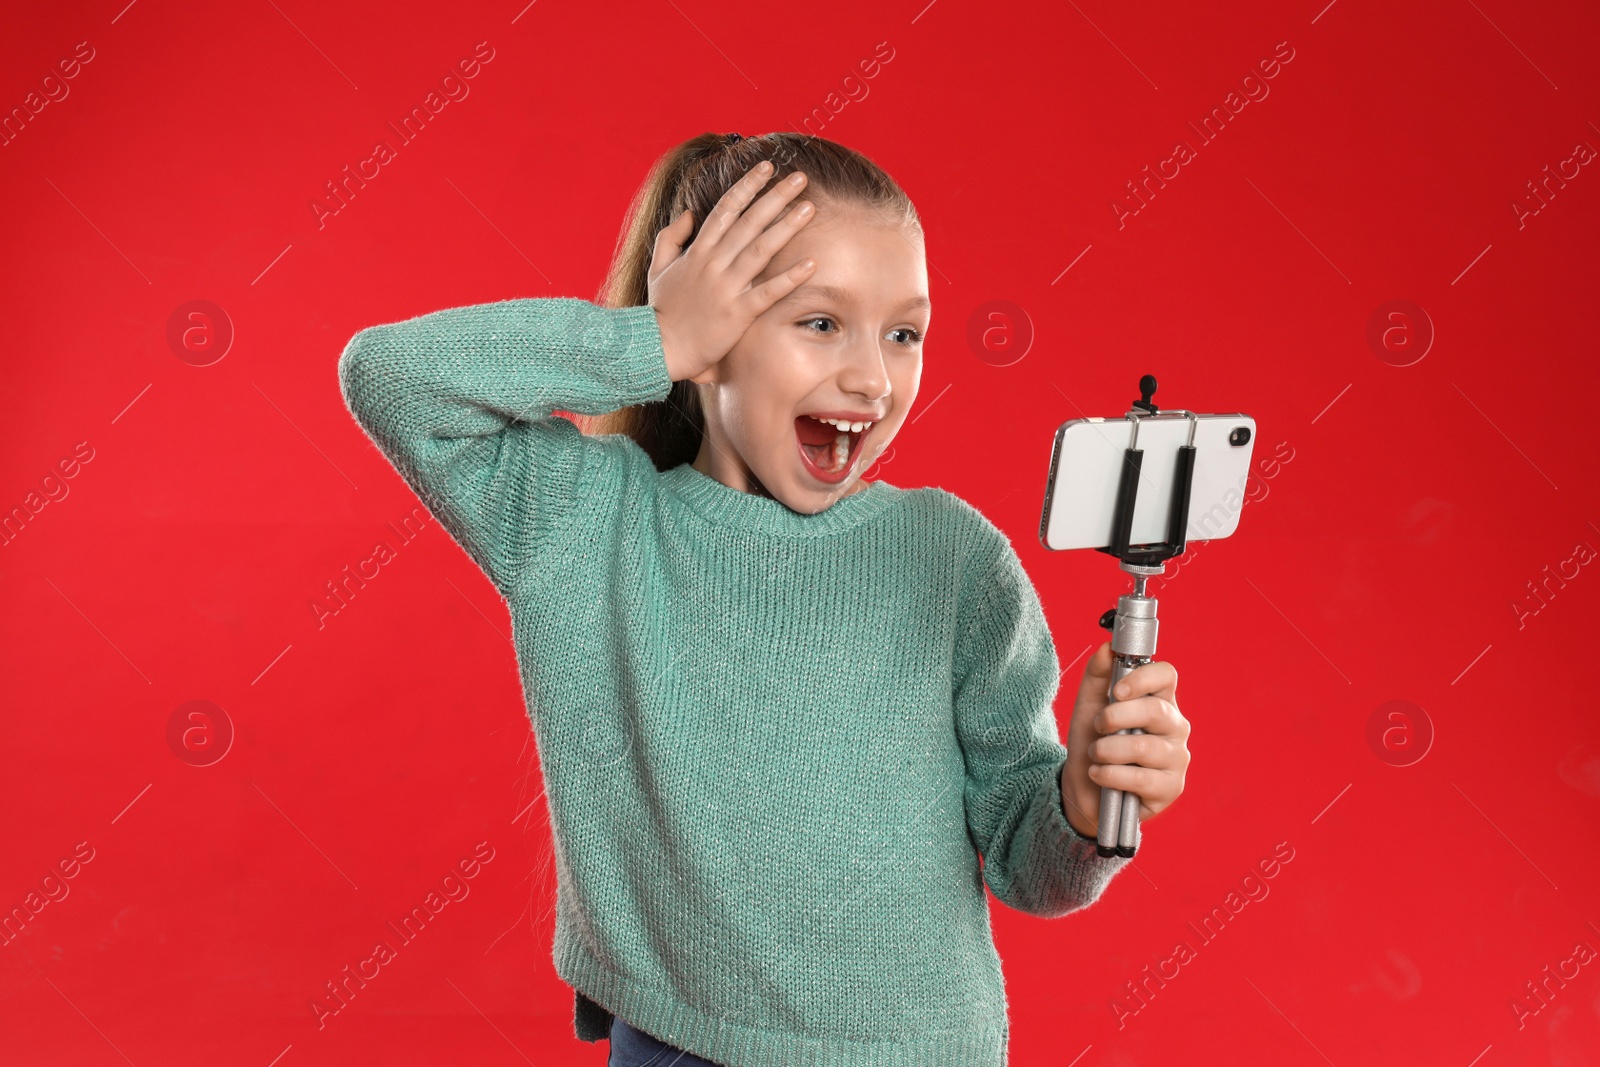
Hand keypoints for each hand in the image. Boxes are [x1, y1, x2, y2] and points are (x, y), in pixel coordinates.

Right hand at [647, 160, 818, 382]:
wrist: (658, 347)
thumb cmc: (661, 310)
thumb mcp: (658, 268)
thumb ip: (670, 237)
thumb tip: (689, 213)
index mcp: (698, 250)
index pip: (727, 208)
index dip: (748, 185)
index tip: (767, 167)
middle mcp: (714, 263)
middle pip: (750, 221)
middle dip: (776, 196)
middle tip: (800, 178)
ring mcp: (726, 287)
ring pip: (761, 249)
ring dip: (786, 227)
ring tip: (809, 208)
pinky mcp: (737, 312)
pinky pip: (768, 292)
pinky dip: (789, 278)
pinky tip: (811, 264)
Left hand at [1060, 641, 1190, 839]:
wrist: (1084, 790)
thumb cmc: (1093, 743)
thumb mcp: (1088, 707)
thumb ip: (1097, 675)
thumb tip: (1107, 648)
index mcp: (1159, 700)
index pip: (1166, 675)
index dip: (1142, 678)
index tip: (1116, 690)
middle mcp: (1175, 727)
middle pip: (1155, 710)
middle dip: (1114, 717)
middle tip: (1097, 727)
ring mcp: (1177, 758)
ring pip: (1143, 747)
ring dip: (1106, 750)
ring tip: (1095, 756)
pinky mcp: (1171, 789)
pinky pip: (1140, 778)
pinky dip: (1109, 775)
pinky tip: (1099, 775)